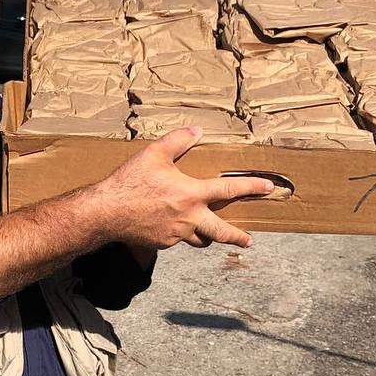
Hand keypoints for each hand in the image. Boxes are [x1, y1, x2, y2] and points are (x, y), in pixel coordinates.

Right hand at [91, 127, 273, 250]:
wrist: (106, 212)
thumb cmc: (130, 182)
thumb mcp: (154, 154)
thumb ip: (178, 141)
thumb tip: (197, 131)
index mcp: (191, 194)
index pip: (228, 190)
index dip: (251, 187)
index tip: (268, 188)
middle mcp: (189, 218)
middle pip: (222, 231)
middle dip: (238, 237)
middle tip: (248, 240)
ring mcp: (176, 234)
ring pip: (199, 239)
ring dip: (206, 236)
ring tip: (208, 234)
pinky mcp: (161, 244)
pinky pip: (175, 240)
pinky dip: (177, 233)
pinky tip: (166, 226)